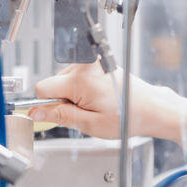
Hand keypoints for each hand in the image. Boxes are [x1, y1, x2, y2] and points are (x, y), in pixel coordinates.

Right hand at [32, 64, 175, 139]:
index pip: (42, 88)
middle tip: (85, 111)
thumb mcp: (89, 124)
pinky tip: (99, 97)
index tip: (57, 114)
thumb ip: (60, 116)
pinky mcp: (97, 63)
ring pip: (65, 80)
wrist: (150, 108)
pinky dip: (83, 89)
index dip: (46, 104)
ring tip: (95, 104)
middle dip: (63, 100)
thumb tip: (36, 112)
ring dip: (74, 95)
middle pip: (54, 83)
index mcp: (79, 80)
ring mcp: (91, 63)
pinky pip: (78, 77)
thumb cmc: (127, 117)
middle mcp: (84, 66)